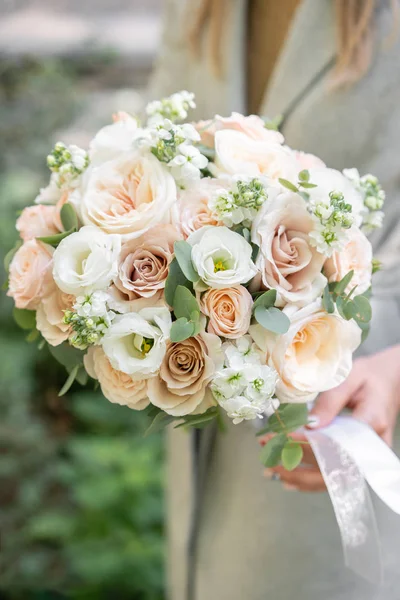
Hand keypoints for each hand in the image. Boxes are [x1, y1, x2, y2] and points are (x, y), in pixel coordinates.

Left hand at [260, 344, 399, 491]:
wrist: (389, 384)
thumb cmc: (369, 378)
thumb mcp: (349, 379)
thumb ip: (330, 401)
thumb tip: (309, 425)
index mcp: (371, 422)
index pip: (336, 441)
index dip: (308, 444)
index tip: (284, 437)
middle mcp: (370, 447)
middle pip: (332, 466)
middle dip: (297, 463)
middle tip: (269, 454)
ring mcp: (366, 458)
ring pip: (331, 478)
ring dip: (299, 476)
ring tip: (271, 468)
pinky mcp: (358, 462)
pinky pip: (334, 477)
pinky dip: (309, 481)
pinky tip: (288, 480)